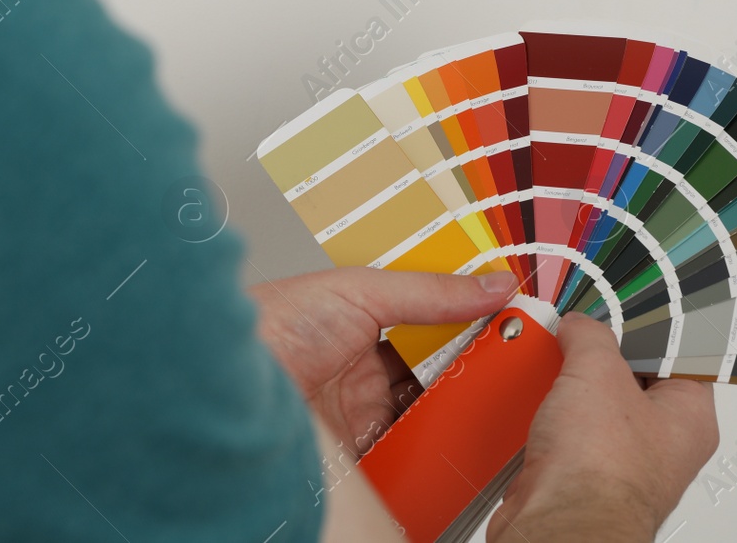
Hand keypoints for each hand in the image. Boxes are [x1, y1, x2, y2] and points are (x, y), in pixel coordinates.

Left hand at [249, 266, 519, 454]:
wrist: (225, 390)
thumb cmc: (269, 328)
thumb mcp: (360, 292)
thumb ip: (429, 291)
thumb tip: (489, 282)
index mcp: (357, 317)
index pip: (427, 316)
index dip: (466, 317)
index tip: (508, 316)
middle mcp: (358, 365)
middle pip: (433, 367)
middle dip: (471, 364)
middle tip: (512, 359)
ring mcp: (359, 411)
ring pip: (426, 410)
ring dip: (457, 405)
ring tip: (493, 395)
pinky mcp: (359, 453)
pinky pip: (409, 452)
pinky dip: (435, 447)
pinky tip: (459, 435)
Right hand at [490, 313, 718, 542]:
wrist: (558, 525)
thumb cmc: (601, 470)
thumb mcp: (597, 370)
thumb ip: (591, 335)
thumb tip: (581, 325)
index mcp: (690, 418)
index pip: (678, 357)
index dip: (647, 329)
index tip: (621, 311)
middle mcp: (661, 445)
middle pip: (631, 379)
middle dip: (598, 358)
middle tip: (579, 337)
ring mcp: (619, 463)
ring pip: (594, 407)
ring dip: (568, 387)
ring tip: (552, 365)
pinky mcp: (581, 478)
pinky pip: (565, 433)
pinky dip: (546, 416)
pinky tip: (534, 401)